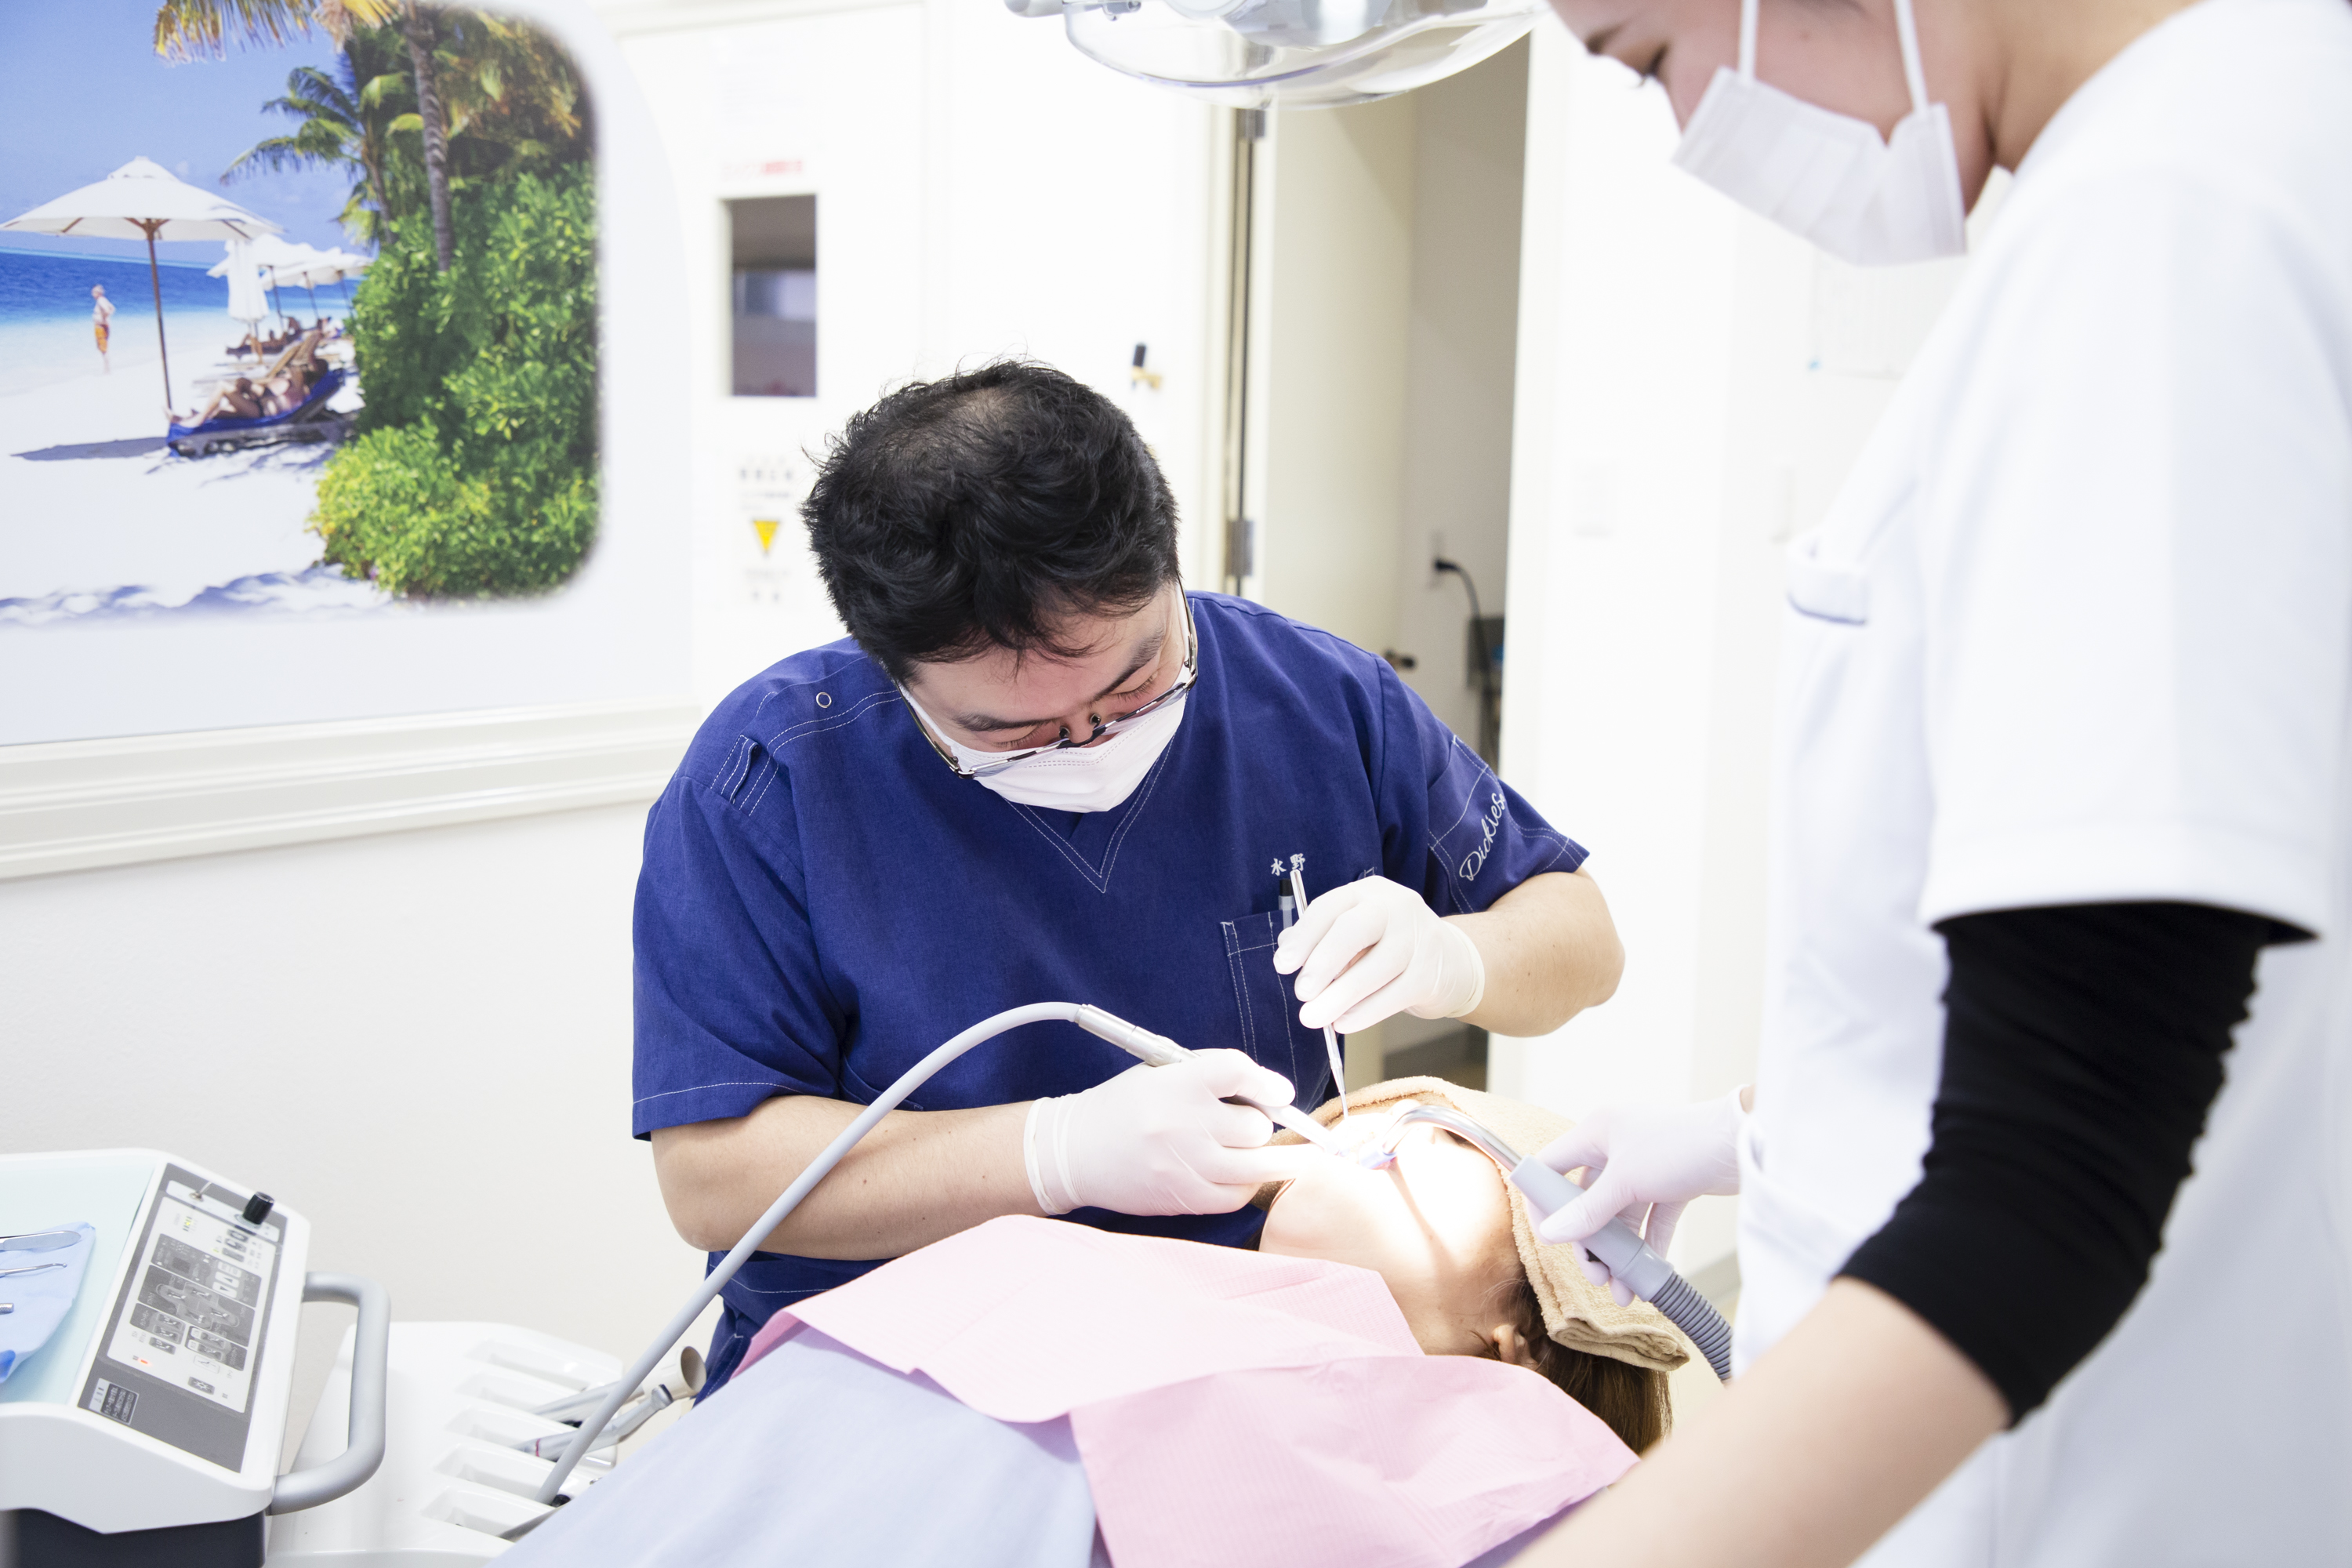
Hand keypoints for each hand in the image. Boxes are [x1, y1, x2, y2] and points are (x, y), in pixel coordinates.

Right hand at [1024, 1050, 1320, 1216]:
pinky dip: (1247, 1185)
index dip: (1268, 1082)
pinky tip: (1242, 1176)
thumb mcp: (1159, 1073)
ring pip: (1258, 1165)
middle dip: (1261, 1123)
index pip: (1237, 1072)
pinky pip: (1237, 1196)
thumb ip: (1210, 1076)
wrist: (1074, 1152)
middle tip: (1253, 1123)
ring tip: (1288, 1156)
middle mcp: (1183, 1123)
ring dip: (1275, 1159)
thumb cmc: (1122, 1107)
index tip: (1281, 1092)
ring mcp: (1184, 1165)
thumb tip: (1269, 1092)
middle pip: (1256, 1125)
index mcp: (1175, 1083)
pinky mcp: (1182, 1198)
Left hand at [1272, 876, 1485, 1033]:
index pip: (1330, 908)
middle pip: (1353, 930)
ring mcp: (1417, 939)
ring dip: (1339, 997)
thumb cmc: (1388, 945)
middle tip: (1301, 992)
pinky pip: (1392, 996)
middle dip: (1322, 962)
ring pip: (1374, 969)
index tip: (1283, 964)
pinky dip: (1364, 1013)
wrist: (1452, 960)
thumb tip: (1287, 947)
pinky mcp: (1430, 973)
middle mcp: (1395, 907)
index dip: (1304, 937)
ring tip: (1313, 1017)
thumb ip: (1321, 937)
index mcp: (1368, 892)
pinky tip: (1343, 1023)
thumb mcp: (1356, 932)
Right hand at [1533, 1090, 1745, 1304]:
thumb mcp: (1625, 1181)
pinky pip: (1650, 1220)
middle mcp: (1616, 1147)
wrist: (1745, 1143)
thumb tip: (1549, 1234)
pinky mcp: (1672, 1185)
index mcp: (1597, 1133)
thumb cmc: (1679, 1146)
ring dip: (1619, 1253)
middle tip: (1595, 1275)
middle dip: (1590, 1242)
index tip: (1548, 1237)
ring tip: (1622, 1288)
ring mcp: (1645, 1167)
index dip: (1543, 1200)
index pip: (1552, 1165)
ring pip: (1620, 1216)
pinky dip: (1646, 1247)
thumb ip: (1587, 1211)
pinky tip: (1645, 1275)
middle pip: (1587, 1201)